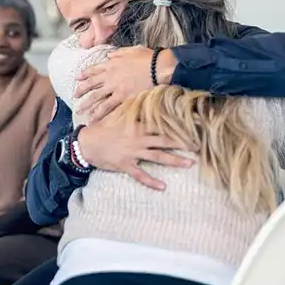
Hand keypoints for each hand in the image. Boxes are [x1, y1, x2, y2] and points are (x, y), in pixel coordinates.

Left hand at [75, 46, 177, 121]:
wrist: (159, 67)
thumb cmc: (149, 58)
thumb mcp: (132, 50)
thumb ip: (119, 53)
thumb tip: (110, 56)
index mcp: (112, 63)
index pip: (94, 69)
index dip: (85, 73)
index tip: (78, 77)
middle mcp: (110, 75)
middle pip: (91, 83)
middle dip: (81, 90)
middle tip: (74, 96)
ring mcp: (114, 87)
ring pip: (95, 96)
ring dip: (85, 104)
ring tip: (79, 111)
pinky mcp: (121, 97)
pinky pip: (106, 106)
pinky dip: (98, 113)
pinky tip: (92, 119)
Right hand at [77, 115, 195, 189]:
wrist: (85, 143)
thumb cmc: (100, 128)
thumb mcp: (115, 115)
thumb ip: (130, 108)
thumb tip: (142, 97)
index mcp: (136, 126)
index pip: (160, 123)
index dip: (176, 123)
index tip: (192, 123)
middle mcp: (138, 139)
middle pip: (164, 140)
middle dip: (182, 142)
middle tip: (198, 144)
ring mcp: (132, 153)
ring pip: (157, 157)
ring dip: (174, 160)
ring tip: (190, 164)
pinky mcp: (125, 164)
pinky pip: (140, 175)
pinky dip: (151, 181)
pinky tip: (163, 187)